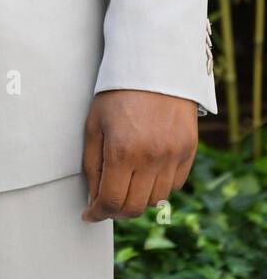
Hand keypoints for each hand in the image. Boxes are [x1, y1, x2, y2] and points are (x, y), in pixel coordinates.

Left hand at [81, 89, 197, 221]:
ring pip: (156, 200)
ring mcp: (173, 155)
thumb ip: (92, 165)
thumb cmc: (117, 93)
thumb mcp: (94, 125)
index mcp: (122, 151)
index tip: (90, 214)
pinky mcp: (189, 151)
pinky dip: (159, 186)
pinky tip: (147, 172)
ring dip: (138, 198)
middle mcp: (151, 158)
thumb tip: (93, 198)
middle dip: (116, 210)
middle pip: (134, 207)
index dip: (97, 213)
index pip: (111, 202)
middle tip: (106, 201)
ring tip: (127, 183)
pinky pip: (174, 185)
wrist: (154, 65)